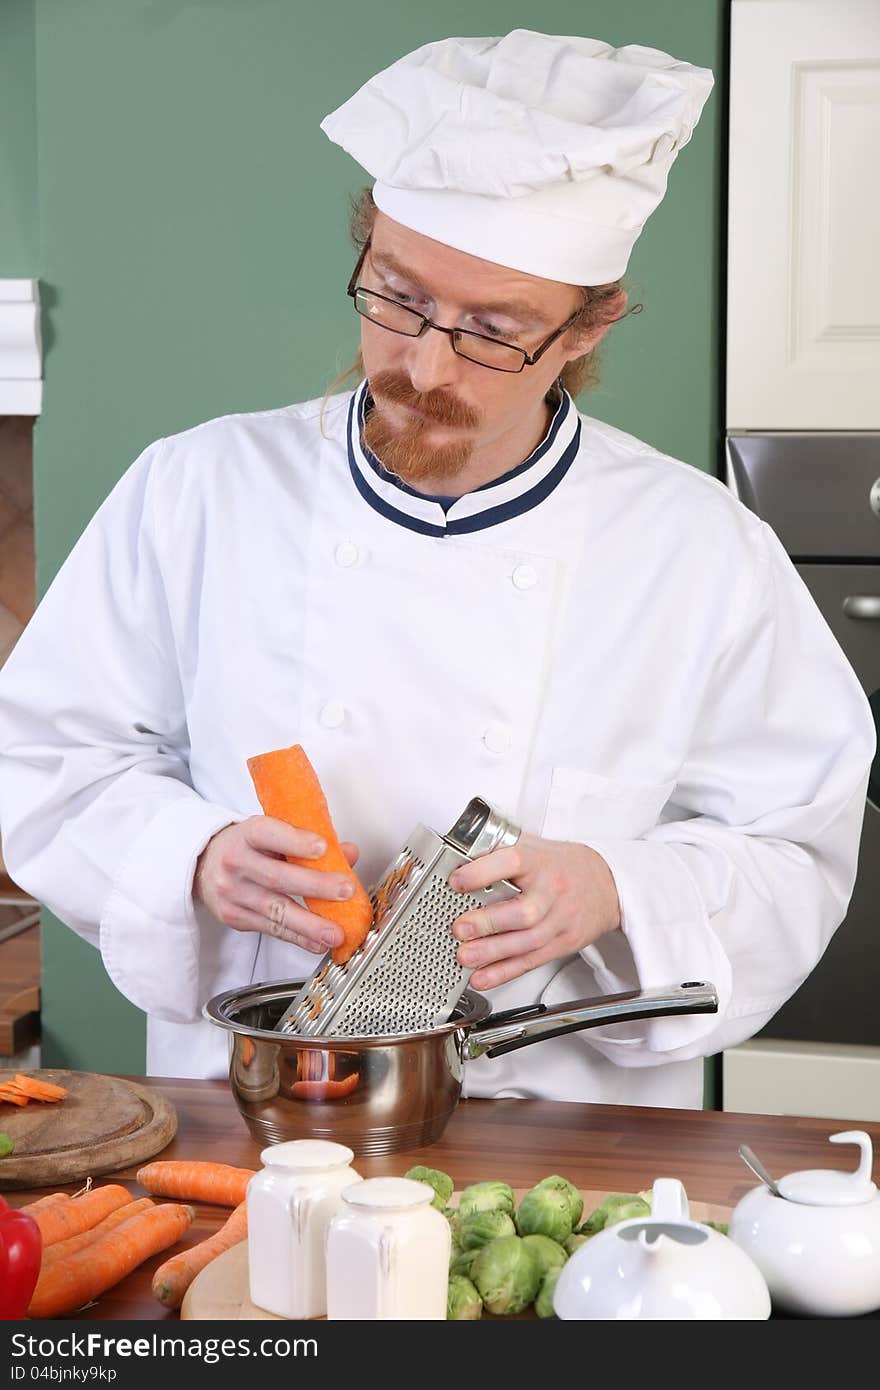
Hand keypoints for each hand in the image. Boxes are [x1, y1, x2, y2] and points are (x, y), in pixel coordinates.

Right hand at [193, 816, 360, 953]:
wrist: (205, 864)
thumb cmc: (248, 846)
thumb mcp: (273, 833)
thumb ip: (309, 841)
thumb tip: (348, 853)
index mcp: (247, 834)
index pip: (268, 834)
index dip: (295, 842)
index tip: (323, 848)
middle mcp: (236, 862)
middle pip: (277, 877)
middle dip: (315, 886)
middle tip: (345, 891)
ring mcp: (233, 892)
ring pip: (275, 910)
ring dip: (309, 924)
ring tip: (335, 932)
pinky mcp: (234, 916)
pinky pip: (270, 929)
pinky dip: (297, 937)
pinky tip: (316, 942)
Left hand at [448, 831, 620, 990]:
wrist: (608, 883)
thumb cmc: (563, 865)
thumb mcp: (535, 847)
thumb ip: (500, 851)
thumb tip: (458, 858)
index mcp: (540, 860)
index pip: (512, 862)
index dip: (483, 872)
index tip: (457, 881)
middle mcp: (553, 890)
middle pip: (524, 912)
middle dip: (488, 923)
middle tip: (460, 928)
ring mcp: (561, 920)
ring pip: (528, 942)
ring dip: (493, 953)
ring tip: (465, 956)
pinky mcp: (564, 943)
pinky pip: (532, 961)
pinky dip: (505, 972)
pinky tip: (483, 976)